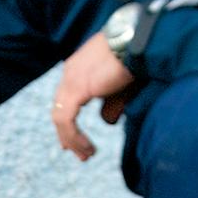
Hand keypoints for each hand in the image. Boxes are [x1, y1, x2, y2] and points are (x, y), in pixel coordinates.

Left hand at [51, 29, 133, 160]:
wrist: (137, 42)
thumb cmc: (134, 60)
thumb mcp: (122, 88)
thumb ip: (111, 104)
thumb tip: (107, 121)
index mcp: (78, 69)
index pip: (66, 100)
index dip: (68, 122)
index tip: (73, 142)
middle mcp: (70, 73)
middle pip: (60, 109)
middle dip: (68, 135)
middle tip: (81, 153)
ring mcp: (71, 80)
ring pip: (60, 117)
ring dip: (72, 139)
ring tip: (86, 155)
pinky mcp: (76, 89)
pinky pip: (66, 120)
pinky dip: (73, 136)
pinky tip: (86, 147)